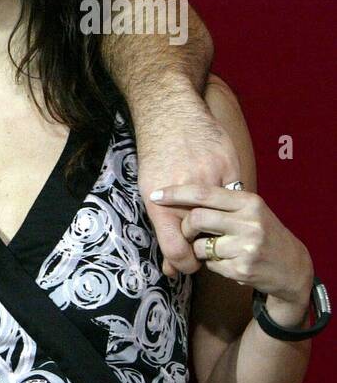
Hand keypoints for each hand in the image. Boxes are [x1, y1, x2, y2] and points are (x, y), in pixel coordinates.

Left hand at [133, 81, 240, 277]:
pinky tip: (222, 202)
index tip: (184, 266)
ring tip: (208, 220)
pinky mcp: (231, 167)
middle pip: (199, 239)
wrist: (170, 115)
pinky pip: (234, 201)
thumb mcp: (148, 193)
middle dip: (197, 247)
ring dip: (216, 229)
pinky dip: (230, 207)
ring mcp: (211, 179)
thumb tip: (172, 267)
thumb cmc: (154, 158)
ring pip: (221, 222)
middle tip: (194, 240)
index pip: (177, 249)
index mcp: (159, 202)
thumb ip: (162, 230)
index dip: (182, 264)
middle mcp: (186, 192)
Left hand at [152, 184, 314, 319]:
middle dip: (185, 228)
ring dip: (200, 250)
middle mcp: (250, 222)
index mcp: (249, 202)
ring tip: (217, 250)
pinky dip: (213, 265)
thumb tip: (177, 199)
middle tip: (189, 234)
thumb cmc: (262, 234)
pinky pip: (210, 265)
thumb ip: (221, 204)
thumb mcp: (250, 212)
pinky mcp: (242, 268)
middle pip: (196, 219)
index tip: (156, 195)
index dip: (176, 194)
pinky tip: (230, 262)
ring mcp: (247, 246)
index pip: (204, 193)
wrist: (292, 267)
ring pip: (199, 246)